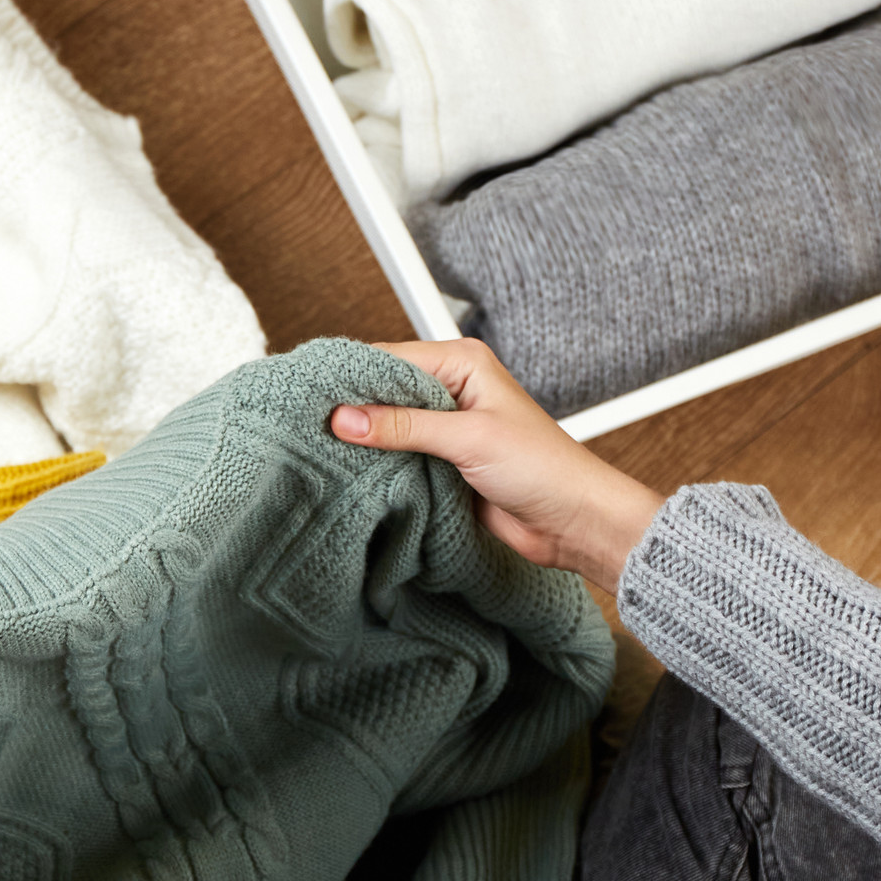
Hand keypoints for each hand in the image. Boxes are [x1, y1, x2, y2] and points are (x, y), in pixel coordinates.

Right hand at [329, 338, 664, 591]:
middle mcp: (453, 388)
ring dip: (362, 439)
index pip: (390, 358)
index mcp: (463, 363)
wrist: (574, 522)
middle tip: (306, 423)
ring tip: (318, 448)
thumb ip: (404, 427)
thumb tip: (345, 418)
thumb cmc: (544, 469)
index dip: (350, 378)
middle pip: (384, 390)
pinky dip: (377, 463)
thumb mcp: (469, 440)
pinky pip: (398, 455)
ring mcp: (446, 426)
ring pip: (388, 425)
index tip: (310, 395)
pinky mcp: (443, 461)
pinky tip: (350, 471)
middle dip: (351, 408)